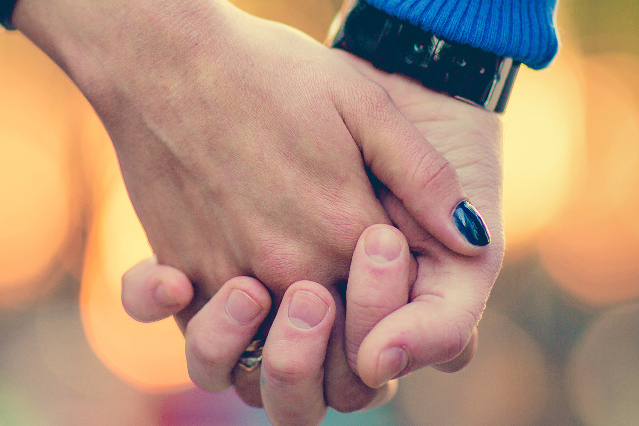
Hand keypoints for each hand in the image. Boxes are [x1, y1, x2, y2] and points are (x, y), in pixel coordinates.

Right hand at [15, 0, 488, 413]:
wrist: (165, 58)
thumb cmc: (269, 72)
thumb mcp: (364, 103)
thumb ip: (424, 177)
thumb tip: (473, 238)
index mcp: (345, 230)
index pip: (394, 305)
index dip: (398, 296)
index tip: (388, 256)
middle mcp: (288, 268)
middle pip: (333, 343)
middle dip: (345, 329)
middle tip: (333, 282)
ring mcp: (228, 276)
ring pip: (264, 357)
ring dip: (280, 350)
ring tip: (281, 301)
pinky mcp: (180, 271)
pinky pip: (199, 334)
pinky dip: (213, 328)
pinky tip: (220, 293)